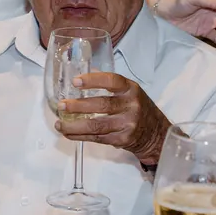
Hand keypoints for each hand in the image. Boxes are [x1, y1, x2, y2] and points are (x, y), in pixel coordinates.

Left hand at [54, 71, 169, 168]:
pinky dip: (80, 136)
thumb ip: (111, 85)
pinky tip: (69, 133)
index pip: (112, 81)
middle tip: (61, 105)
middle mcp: (131, 106)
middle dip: (78, 106)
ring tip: (59, 123)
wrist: (156, 134)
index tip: (75, 81)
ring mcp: (127, 124)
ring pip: (96, 125)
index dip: (93, 80)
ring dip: (74, 125)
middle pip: (101, 105)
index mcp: (131, 89)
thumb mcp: (130, 92)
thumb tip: (84, 75)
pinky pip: (97, 138)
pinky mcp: (122, 140)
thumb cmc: (139, 109)